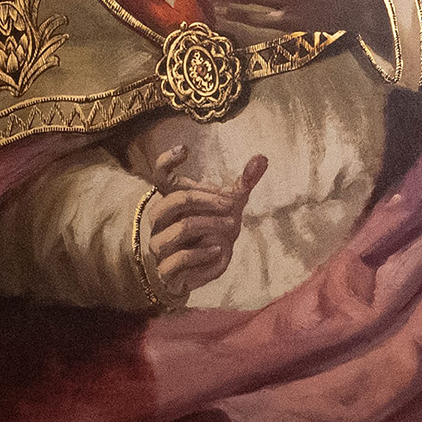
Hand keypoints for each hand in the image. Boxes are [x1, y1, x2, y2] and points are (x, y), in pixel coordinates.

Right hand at [141, 147, 268, 301]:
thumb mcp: (228, 207)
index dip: (166, 161)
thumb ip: (243, 184)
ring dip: (210, 225)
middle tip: (232, 204)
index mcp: (171, 199)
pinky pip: (180, 258)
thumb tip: (262, 157)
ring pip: (180, 228)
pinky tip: (219, 249)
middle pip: (174, 200)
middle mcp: (160, 220)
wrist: (197, 272)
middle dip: (206, 200)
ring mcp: (159, 244)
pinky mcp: (165, 270)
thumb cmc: (210, 232)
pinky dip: (203, 253)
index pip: (160, 176)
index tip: (185, 148)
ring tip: (231, 227)